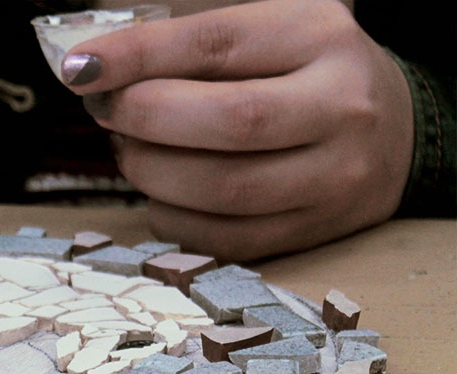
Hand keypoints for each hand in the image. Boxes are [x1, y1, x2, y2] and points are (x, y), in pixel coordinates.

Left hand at [59, 0, 413, 259]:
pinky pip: (222, 239)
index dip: (140, 58)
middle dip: (144, 119)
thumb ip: (187, 48)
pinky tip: (161, 193)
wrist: (390, 130)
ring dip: (152, 172)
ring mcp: (334, 177)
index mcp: (321, 37)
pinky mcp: (313, 231)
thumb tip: (92, 72)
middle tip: (106, 112)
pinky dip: (171, 218)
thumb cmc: (300, 74)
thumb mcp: (262, 35)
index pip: (218, 46)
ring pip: (223, 189)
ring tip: (129, 151)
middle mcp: (341, 107)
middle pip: (228, 121)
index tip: (81, 69)